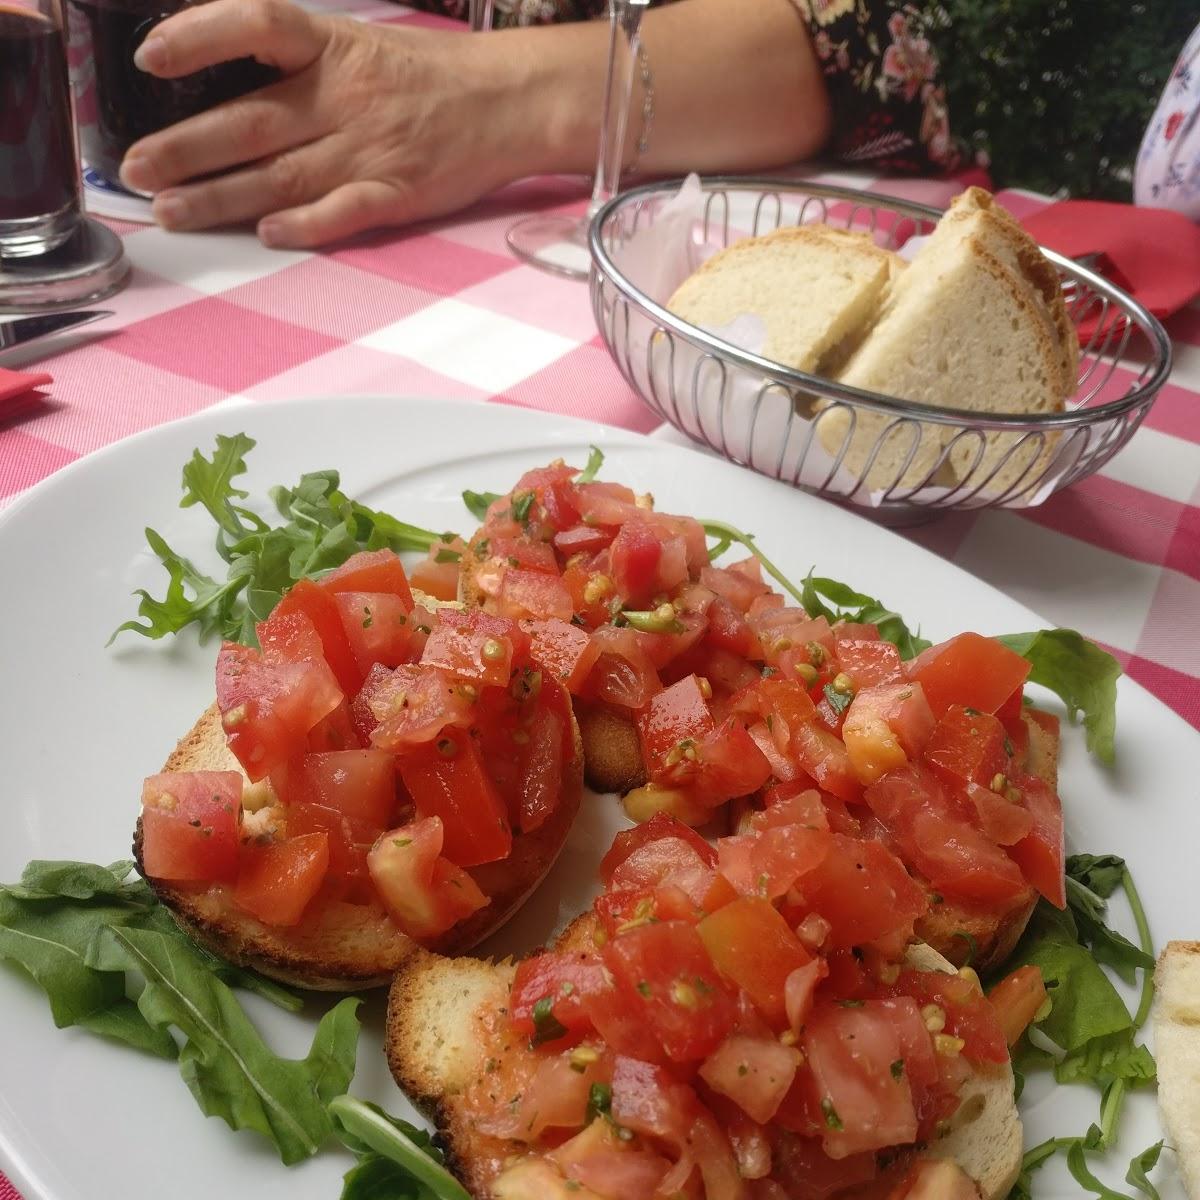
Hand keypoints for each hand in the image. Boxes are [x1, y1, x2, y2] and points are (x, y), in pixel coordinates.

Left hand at [119, 0, 540, 246]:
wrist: (509, 102)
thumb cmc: (428, 74)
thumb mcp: (360, 43)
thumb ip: (297, 61)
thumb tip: (225, 78)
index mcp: (333, 47)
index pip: (257, 24)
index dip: (200, 37)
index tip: (150, 58)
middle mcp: (345, 98)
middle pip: (251, 122)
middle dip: (186, 149)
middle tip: (135, 172)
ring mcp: (372, 150)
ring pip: (283, 176)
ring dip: (222, 198)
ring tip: (174, 213)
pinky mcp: (399, 194)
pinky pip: (343, 212)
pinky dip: (304, 224)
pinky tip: (265, 233)